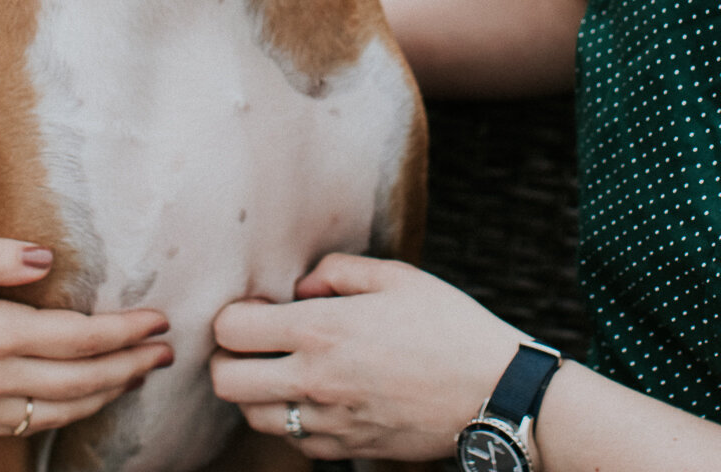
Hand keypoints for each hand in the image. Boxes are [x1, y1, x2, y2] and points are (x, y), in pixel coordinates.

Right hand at [0, 236, 171, 435]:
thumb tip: (46, 259)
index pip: (78, 338)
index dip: (125, 331)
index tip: (158, 318)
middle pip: (83, 381)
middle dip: (131, 364)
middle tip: (167, 349)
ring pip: (63, 409)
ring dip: (109, 393)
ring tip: (141, 373)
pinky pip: (33, 423)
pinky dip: (71, 412)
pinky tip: (88, 398)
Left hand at [210, 253, 522, 459]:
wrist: (494, 393)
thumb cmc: (449, 327)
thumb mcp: (398, 277)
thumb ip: (338, 271)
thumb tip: (302, 287)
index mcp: (322, 331)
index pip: (231, 330)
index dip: (234, 315)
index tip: (259, 307)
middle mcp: (315, 381)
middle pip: (227, 382)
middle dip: (230, 358)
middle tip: (257, 342)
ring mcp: (328, 422)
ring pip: (254, 417)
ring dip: (258, 391)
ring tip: (287, 369)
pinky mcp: (345, 450)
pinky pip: (293, 440)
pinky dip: (292, 419)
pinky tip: (318, 396)